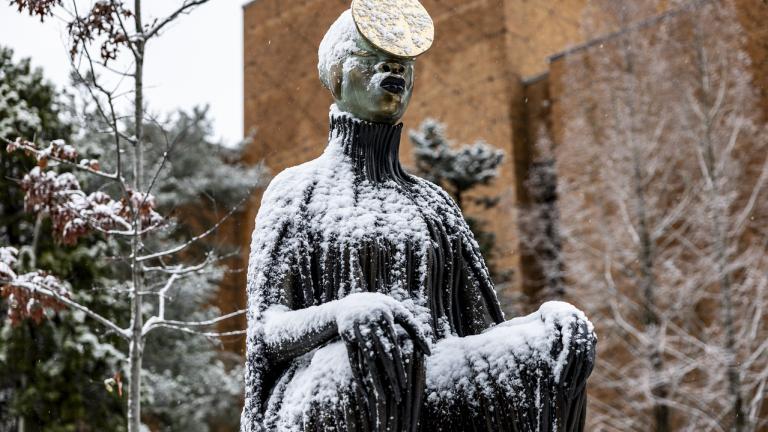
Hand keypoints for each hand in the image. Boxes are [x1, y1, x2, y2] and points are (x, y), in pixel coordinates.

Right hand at [335, 293, 429, 425]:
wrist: (350, 303)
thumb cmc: (382, 310)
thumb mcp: (398, 313)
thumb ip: (416, 330)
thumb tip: (430, 352)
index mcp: (386, 317)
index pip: (395, 349)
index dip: (400, 367)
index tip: (405, 384)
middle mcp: (371, 323)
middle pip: (383, 356)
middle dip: (390, 376)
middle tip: (398, 394)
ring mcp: (357, 330)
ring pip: (368, 361)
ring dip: (375, 381)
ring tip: (383, 398)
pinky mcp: (346, 337)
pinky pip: (353, 360)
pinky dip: (358, 376)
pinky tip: (365, 391)